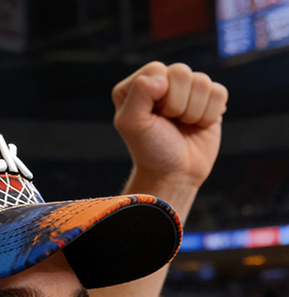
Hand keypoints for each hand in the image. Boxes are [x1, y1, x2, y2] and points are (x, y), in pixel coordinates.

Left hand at [112, 62, 227, 195]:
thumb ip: (138, 94)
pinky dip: (209, 114)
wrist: (174, 173)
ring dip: (192, 111)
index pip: (156, 69)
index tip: (153, 117)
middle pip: (181, 72)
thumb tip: (162, 77)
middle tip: (169, 122)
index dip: (158, 95)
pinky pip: (219, 92)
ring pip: (202, 82)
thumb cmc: (150, 149)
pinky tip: (197, 125)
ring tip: (182, 124)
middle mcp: (162, 82)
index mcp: (137, 85)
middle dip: (176, 104)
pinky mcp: (209, 98)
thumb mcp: (131, 124)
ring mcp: (187, 89)